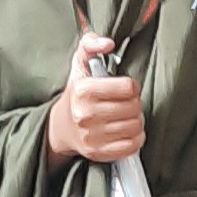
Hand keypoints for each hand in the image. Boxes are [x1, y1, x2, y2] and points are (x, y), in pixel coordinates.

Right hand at [46, 33, 145, 170]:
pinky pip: (132, 146)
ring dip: (137, 121)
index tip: (126, 88)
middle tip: (127, 103)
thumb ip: (91, 44)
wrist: (60, 127)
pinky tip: (127, 131)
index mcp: (83, 90)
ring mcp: (92, 136)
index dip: (131, 86)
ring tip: (127, 117)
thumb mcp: (80, 63)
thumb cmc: (76, 94)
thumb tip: (108, 43)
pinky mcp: (99, 152)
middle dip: (135, 103)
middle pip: (134, 107)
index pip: (128, 87)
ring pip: (135, 127)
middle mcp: (86, 114)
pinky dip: (136, 138)